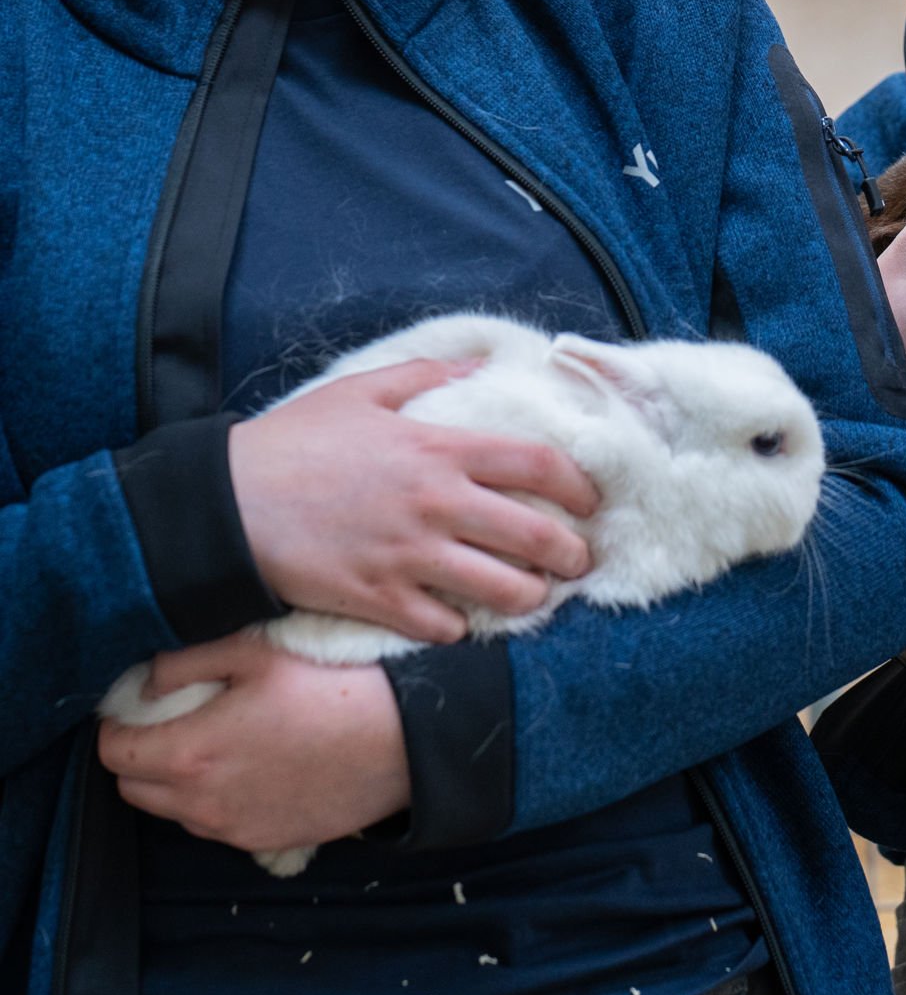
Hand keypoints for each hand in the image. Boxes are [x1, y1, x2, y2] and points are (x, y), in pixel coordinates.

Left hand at [98, 634, 408, 852]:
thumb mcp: (257, 652)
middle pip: (133, 789)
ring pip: (171, 811)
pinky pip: (212, 825)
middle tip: (167, 719)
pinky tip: (246, 765)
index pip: (115, 753)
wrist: (397, 743)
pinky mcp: (261, 842)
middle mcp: (201, 804)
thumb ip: (188, 661)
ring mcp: (232, 829)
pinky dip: (210, 799)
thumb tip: (147, 678)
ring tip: (210, 740)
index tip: (133, 705)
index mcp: (191, 753)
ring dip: (173, 780)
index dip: (115, 726)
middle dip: (137, 755)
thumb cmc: (329, 687)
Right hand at [229, 359, 599, 643]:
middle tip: (580, 563)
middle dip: (572, 555)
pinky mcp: (379, 601)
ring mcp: (410, 557)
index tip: (590, 500)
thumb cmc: (293, 443)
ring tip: (537, 597)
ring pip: (502, 590)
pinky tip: (464, 621)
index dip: (577, 485)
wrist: (226, 505)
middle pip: (535, 535)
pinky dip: (462, 629)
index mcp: (438, 449)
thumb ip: (426, 377)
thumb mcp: (362, 392)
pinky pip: (445, 628)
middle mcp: (436, 504)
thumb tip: (478, 364)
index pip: (536, 463)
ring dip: (530, 599)